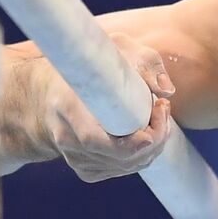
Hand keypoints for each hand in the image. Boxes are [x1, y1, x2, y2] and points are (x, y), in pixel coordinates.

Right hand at [40, 32, 175, 181]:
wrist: (51, 90)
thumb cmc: (90, 64)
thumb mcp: (118, 49)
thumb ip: (146, 63)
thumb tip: (166, 91)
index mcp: (67, 108)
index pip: (94, 139)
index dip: (129, 142)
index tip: (153, 124)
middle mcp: (67, 140)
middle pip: (120, 157)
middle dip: (154, 137)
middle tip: (163, 108)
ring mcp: (76, 159)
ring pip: (127, 166)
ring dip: (153, 145)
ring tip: (158, 116)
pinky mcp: (86, 169)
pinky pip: (123, 169)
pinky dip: (144, 155)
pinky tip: (149, 133)